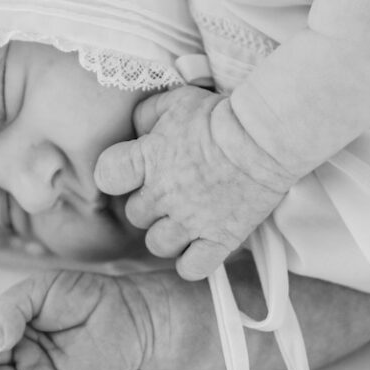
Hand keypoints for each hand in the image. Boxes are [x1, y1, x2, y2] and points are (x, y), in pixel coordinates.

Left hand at [93, 86, 297, 280]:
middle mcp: (163, 194)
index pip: (107, 177)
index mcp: (147, 159)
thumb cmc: (220, 114)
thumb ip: (146, 115)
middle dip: (149, 203)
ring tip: (185, 218)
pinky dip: (191, 261)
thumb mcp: (177, 100)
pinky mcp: (219, 239)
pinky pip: (191, 268)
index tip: (132, 170)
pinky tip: (199, 245)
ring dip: (167, 233)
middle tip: (172, 190)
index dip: (117, 174)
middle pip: (135, 214)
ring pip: (157, 245)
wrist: (263, 138)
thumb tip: (135, 131)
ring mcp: (190, 221)